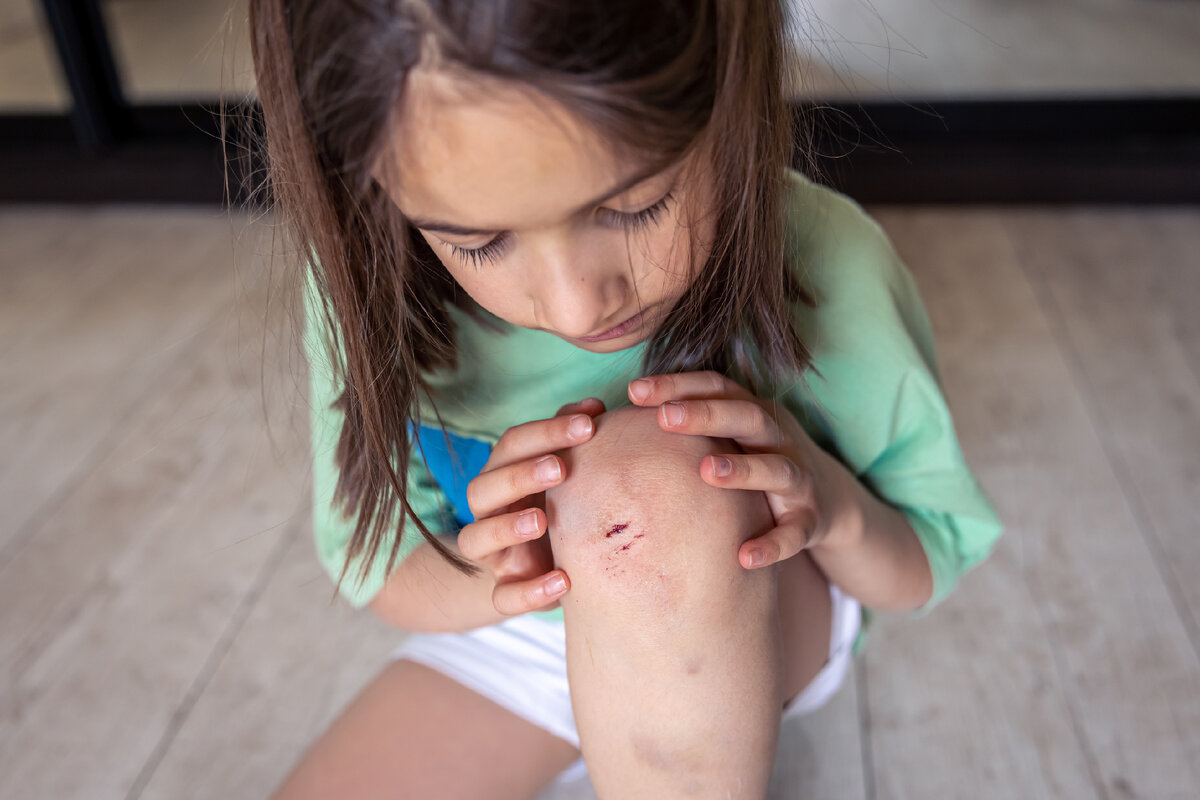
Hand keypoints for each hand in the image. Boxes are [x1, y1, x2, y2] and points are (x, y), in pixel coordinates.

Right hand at [456, 397, 605, 614]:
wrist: (541, 567)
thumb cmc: (558, 507)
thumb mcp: (562, 474)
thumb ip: (571, 441)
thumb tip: (594, 406)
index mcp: (502, 475)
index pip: (511, 445)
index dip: (545, 432)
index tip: (589, 424)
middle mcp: (488, 512)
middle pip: (483, 488)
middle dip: (520, 475)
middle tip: (560, 467)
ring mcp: (493, 554)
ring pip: (476, 539)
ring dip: (507, 527)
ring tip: (542, 520)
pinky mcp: (505, 590)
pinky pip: (504, 597)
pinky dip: (530, 592)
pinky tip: (564, 581)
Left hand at [627, 372, 858, 568]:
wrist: (826, 498)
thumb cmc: (756, 459)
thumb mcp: (731, 435)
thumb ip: (689, 423)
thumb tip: (616, 417)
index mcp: (753, 412)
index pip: (716, 386)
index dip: (678, 385)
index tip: (634, 390)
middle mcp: (778, 438)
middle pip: (746, 417)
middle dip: (706, 415)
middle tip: (665, 418)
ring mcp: (798, 479)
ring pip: (776, 469)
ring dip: (742, 470)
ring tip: (706, 472)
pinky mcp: (810, 519)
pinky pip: (794, 534)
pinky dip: (772, 545)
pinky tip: (744, 557)